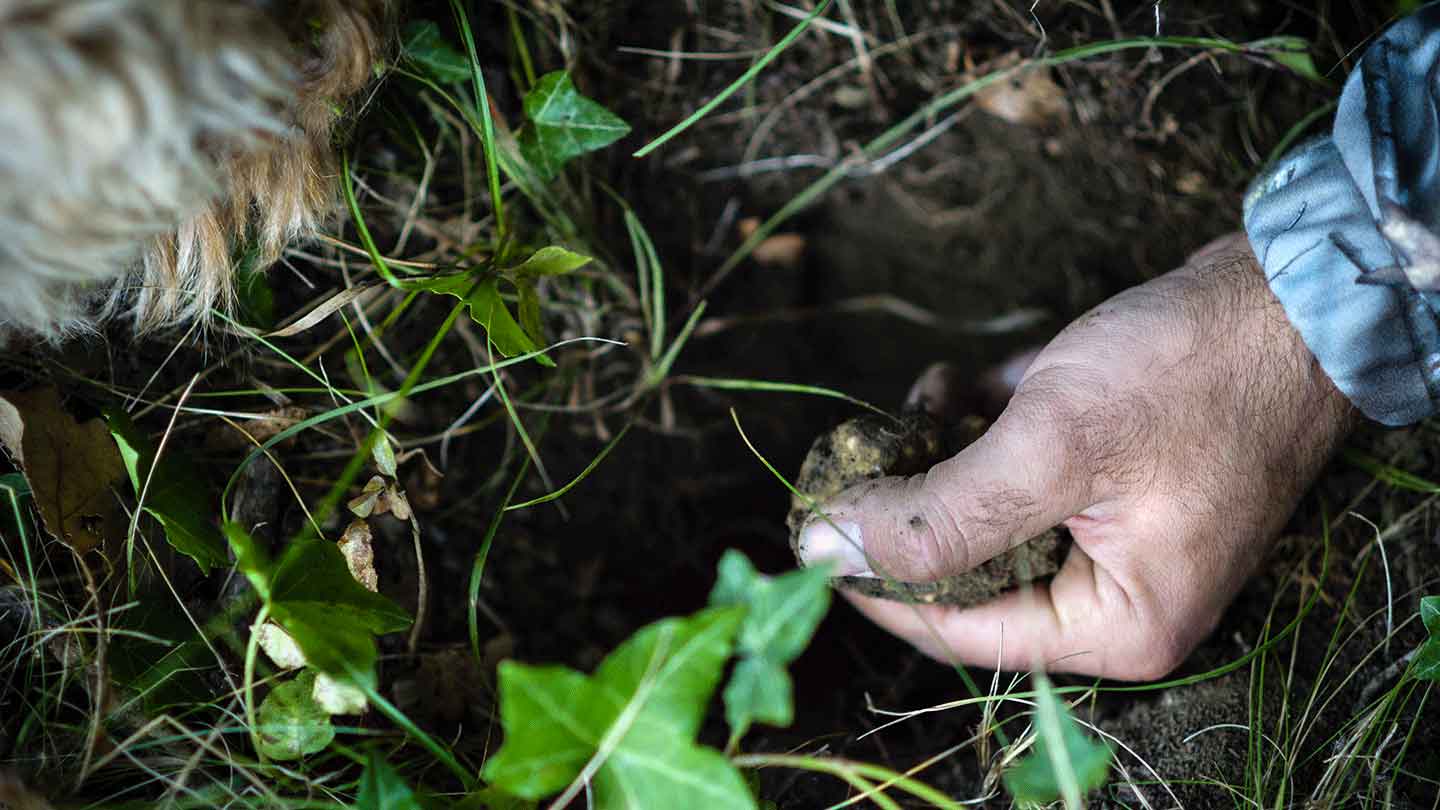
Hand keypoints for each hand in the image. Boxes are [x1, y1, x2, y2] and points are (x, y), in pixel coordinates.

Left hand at [796, 233, 1354, 679]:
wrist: (1289, 292)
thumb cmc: (1189, 376)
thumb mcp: (1050, 449)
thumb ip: (936, 515)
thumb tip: (826, 549)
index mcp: (1115, 625)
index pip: (958, 631)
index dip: (876, 584)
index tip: (811, 529)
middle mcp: (1116, 596)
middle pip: (967, 573)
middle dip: (913, 502)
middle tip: (869, 445)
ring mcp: (1115, 538)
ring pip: (984, 516)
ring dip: (941, 455)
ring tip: (933, 393)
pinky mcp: (1111, 483)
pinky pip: (1017, 477)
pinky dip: (980, 431)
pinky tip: (961, 382)